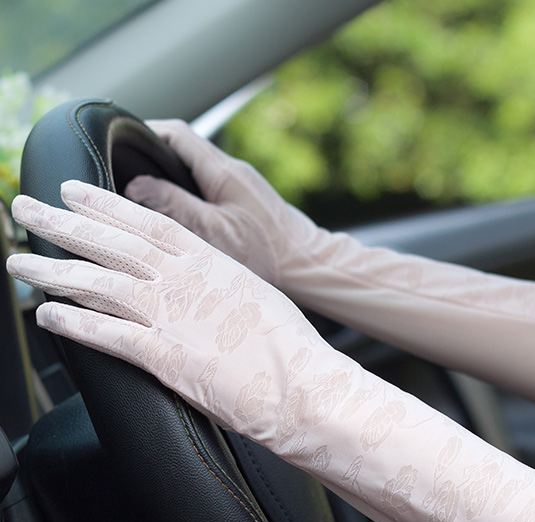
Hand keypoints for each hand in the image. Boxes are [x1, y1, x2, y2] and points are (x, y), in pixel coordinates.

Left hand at [7, 179, 344, 438]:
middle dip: (64, 224)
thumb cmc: (291, 347)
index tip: (73, 191)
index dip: (104, 205)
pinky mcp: (165, 357)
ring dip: (54, 272)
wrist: (304, 386)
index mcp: (210, 264)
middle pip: (112, 245)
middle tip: (25, 208)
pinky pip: (107, 336)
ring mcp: (172, 318)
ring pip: (99, 285)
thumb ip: (220, 285)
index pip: (146, 224)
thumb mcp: (256, 297)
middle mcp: (185, 283)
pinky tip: (47, 317)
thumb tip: (202, 284)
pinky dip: (74, 325)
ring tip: (21, 263)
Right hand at [125, 120, 329, 287]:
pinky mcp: (246, 203)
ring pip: (194, 171)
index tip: (116, 144)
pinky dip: (188, 196)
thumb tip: (135, 185)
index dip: (142, 134)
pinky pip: (208, 189)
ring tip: (142, 199)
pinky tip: (177, 219)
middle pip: (182, 150)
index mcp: (222, 171)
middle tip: (121, 174)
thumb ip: (175, 206)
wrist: (309, 265)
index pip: (175, 134)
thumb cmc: (268, 253)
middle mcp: (232, 171)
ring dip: (169, 180)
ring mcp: (241, 187)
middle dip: (150, 159)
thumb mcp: (214, 232)